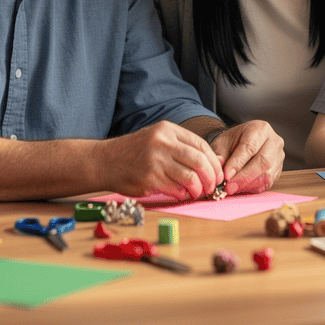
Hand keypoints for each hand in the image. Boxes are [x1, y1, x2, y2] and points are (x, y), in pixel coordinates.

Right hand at [99, 120, 223, 200]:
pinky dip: (183, 194)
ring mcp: (156, 160)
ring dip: (198, 189)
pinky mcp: (150, 179)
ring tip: (197, 193)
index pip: (202, 145)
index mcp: (168, 130)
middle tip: (212, 187)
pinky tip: (181, 194)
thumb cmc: (135, 152)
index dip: (214, 162)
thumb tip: (211, 162)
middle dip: (211, 178)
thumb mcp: (158, 139)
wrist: (106, 161)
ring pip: (190, 178)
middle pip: (200, 162)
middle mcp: (163, 142)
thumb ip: (181, 146)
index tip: (218, 174)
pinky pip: (176, 189)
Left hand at [210, 120, 283, 195]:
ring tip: (232, 188)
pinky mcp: (278, 171)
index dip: (238, 163)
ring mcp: (278, 157)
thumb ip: (220, 156)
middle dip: (244, 177)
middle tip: (229, 187)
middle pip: (263, 162)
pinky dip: (252, 188)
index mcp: (260, 129)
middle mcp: (274, 141)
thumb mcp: (222, 143)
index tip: (226, 175)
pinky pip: (268, 183)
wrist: (239, 144)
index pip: (250, 147)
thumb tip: (220, 172)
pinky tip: (240, 188)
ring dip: (248, 185)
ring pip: (267, 175)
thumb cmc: (231, 142)